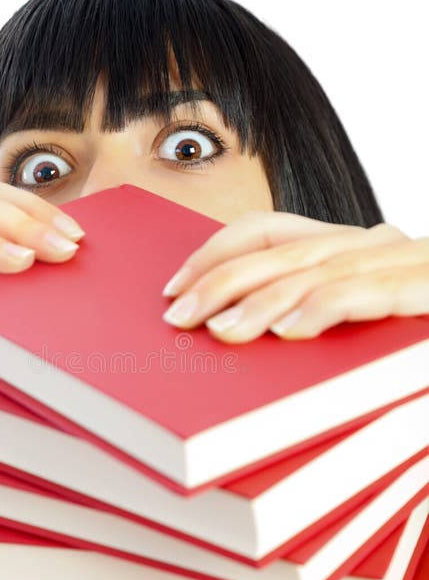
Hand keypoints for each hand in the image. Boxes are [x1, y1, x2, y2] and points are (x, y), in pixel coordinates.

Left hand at [161, 210, 428, 341]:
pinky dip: (331, 306)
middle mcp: (380, 245)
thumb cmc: (416, 347)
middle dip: (222, 281)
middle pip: (284, 248)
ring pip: (322, 269)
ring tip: (219, 331)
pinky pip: (375, 291)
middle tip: (176, 317)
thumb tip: (253, 341)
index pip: (271, 232)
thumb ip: (321, 319)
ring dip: (265, 300)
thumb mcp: (363, 328)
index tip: (175, 287)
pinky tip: (291, 330)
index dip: (217, 253)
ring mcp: (412, 262)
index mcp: (356, 249)